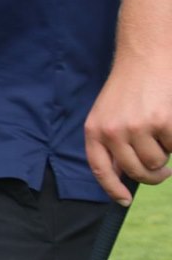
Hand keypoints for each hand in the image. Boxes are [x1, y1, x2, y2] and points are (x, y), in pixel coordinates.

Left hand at [84, 57, 171, 203]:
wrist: (145, 57)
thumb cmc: (128, 89)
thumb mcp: (107, 114)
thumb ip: (111, 143)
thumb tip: (122, 176)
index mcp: (95, 130)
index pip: (100, 169)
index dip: (112, 189)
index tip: (123, 202)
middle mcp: (113, 131)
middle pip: (137, 172)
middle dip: (153, 176)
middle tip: (164, 171)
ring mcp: (138, 127)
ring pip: (157, 162)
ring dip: (165, 153)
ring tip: (161, 133)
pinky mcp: (162, 122)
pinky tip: (169, 120)